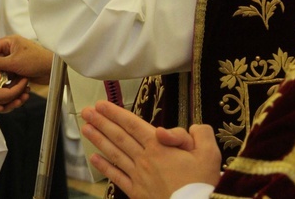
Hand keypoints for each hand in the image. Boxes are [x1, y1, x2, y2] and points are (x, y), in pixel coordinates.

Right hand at [0, 35, 52, 84]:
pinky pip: (9, 73)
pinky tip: (4, 85)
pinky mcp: (20, 68)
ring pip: (2, 68)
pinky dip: (7, 79)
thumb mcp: (14, 62)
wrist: (53, 70)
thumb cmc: (37, 60)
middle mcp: (12, 49)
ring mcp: (16, 59)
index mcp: (10, 42)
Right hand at [0, 69, 29, 114]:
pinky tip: (11, 98)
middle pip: (11, 101)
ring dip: (17, 100)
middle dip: (21, 93)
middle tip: (27, 84)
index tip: (25, 78)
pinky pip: (1, 108)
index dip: (20, 86)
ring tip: (24, 92)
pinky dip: (9, 103)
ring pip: (8, 106)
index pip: (11, 93)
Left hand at [80, 100, 221, 198]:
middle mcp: (145, 159)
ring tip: (86, 128)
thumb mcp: (209, 153)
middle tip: (87, 112)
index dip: (115, 113)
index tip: (101, 105)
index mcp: (160, 146)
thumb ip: (198, 133)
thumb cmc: (203, 184)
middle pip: (119, 136)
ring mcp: (139, 176)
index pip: (133, 124)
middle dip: (101, 122)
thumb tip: (183, 128)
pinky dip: (105, 167)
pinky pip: (117, 177)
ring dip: (98, 140)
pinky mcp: (137, 192)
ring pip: (115, 153)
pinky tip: (94, 158)